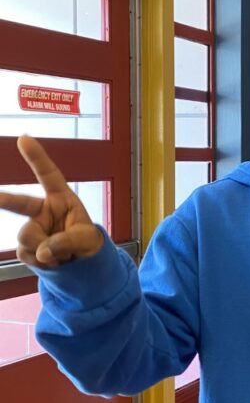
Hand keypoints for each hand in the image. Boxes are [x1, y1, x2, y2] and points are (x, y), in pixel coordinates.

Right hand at [0, 136, 103, 267]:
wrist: (83, 264)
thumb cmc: (87, 242)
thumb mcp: (87, 239)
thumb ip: (67, 242)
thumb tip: (44, 251)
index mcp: (61, 199)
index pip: (49, 176)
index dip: (37, 157)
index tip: (24, 138)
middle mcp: (43, 211)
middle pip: (20, 203)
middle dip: (4, 199)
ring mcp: (33, 228)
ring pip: (26, 236)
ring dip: (44, 249)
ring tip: (63, 255)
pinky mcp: (26, 246)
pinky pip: (26, 253)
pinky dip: (41, 262)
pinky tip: (54, 261)